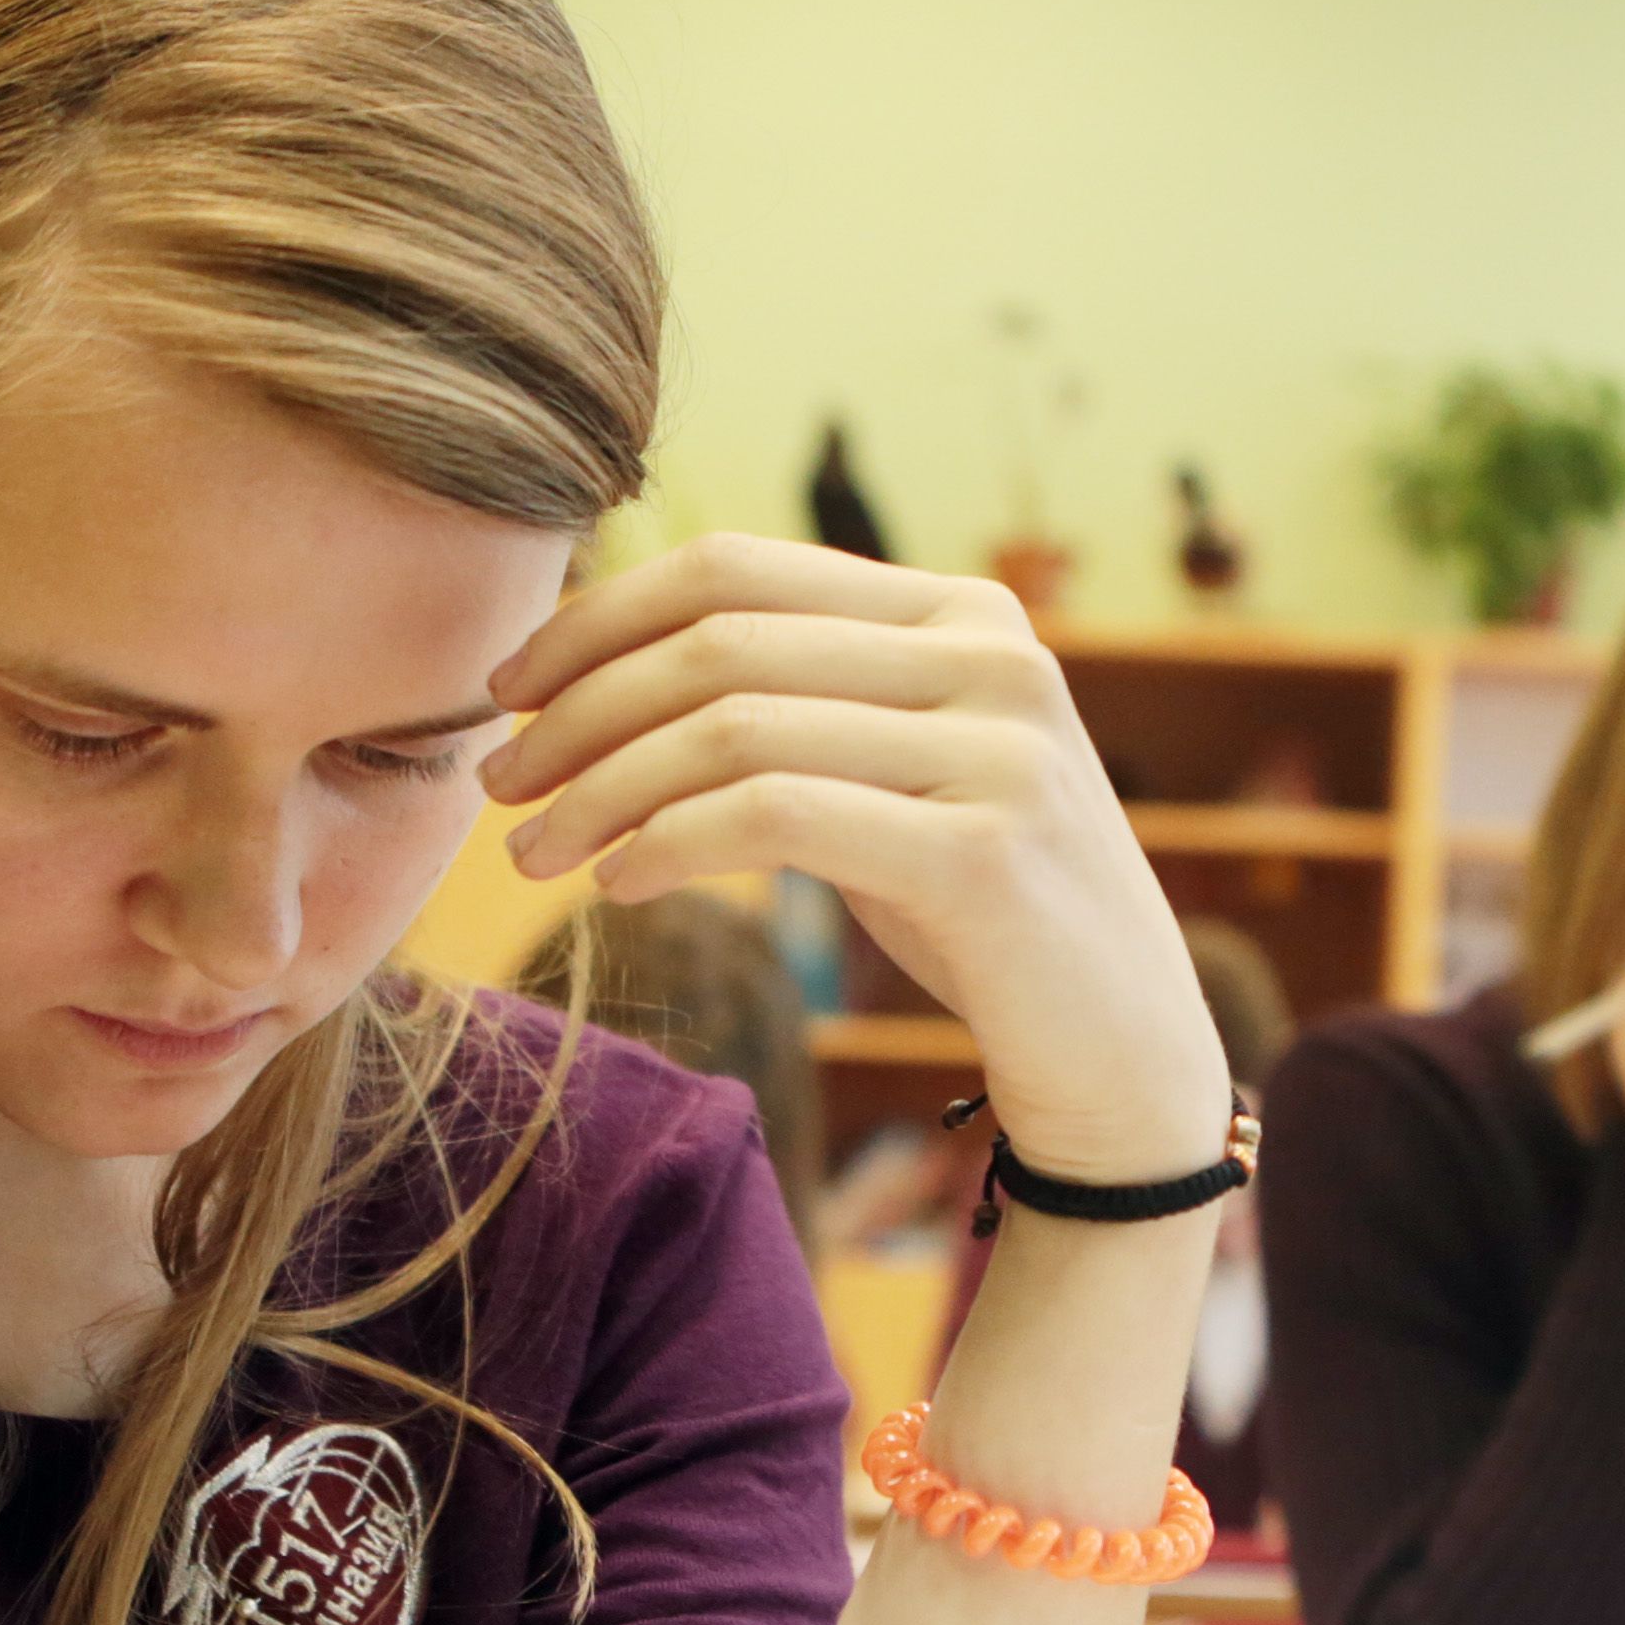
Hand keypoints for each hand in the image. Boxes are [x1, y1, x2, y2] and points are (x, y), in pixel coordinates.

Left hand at [488, 540, 1229, 1184]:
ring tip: (533, 852)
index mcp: (964, 611)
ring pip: (731, 728)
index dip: (601, 617)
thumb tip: (610, 668)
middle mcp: (990, 657)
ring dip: (599, 789)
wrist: (1125, 1056)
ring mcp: (996, 750)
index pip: (738, 568)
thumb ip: (807, 705)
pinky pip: (771, 817)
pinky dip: (667, 844)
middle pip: (719, 642)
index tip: (511, 688)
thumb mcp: (902, 777)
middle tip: (498, 781)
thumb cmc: (987, 919)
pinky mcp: (982, 852)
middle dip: (579, 708)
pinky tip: (618, 883)